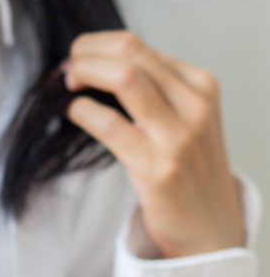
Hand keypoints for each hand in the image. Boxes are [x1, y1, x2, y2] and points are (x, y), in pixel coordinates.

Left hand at [66, 31, 244, 258]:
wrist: (209, 228)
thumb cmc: (189, 174)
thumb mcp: (185, 122)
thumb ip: (156, 94)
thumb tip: (102, 70)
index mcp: (201, 88)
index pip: (140, 47)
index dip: (99, 47)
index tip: (79, 58)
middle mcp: (195, 106)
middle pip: (130, 53)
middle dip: (88, 52)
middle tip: (68, 67)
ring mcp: (180, 137)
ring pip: (124, 78)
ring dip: (85, 73)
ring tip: (67, 85)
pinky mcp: (159, 168)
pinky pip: (112, 125)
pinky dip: (84, 112)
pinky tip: (75, 112)